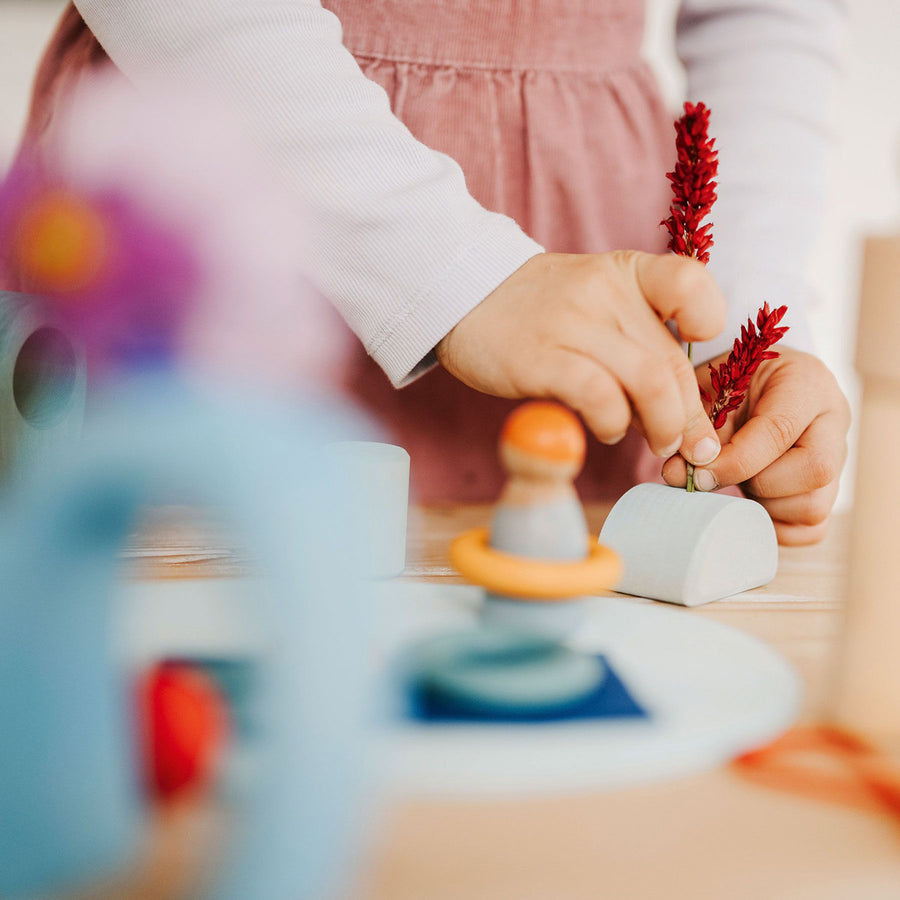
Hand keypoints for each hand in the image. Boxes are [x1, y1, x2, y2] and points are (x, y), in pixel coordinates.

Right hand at [436, 251, 725, 463]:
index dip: (707, 321)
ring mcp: (572, 324)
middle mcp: (605, 293)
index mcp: (626, 272)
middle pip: (673, 360)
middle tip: (690, 445)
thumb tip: (678, 405)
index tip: (697, 352)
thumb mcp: (595, 297)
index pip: (690, 283)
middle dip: (691, 416)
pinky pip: (599, 396)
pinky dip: (613, 423)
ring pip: (647, 382)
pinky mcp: (541, 358)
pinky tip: (605, 431)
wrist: (465, 294)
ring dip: (663, 427)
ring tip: (656, 444)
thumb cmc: (538, 309)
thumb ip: (637, 335)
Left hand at [662, 347, 850, 544]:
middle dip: (756, 483)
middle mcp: (833, 421)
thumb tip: (677, 475)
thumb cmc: (731, 385)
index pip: (780, 431)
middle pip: (814, 471)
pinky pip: (811, 529)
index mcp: (806, 383)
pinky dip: (774, 525)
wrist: (753, 384)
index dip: (735, 461)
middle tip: (722, 475)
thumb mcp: (712, 390)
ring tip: (738, 482)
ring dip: (763, 506)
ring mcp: (839, 459)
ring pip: (814, 506)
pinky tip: (750, 501)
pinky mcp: (830, 491)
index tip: (699, 474)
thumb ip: (697, 429)